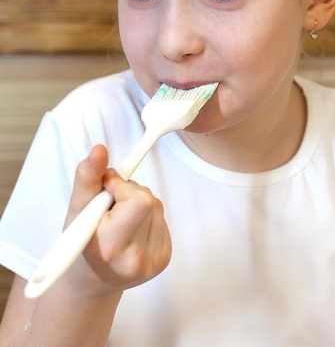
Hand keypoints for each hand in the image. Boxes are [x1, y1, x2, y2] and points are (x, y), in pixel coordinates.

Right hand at [64, 144, 171, 295]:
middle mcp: (136, 259)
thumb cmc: (80, 243)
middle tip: (110, 207)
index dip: (123, 187)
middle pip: (149, 200)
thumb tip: (100, 150)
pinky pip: (161, 219)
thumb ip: (87, 177)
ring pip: (157, 207)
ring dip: (138, 205)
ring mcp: (153, 262)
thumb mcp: (76, 208)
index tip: (107, 188)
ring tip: (118, 220)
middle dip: (129, 194)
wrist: (90, 280)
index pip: (139, 200)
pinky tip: (130, 229)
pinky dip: (146, 217)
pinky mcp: (163, 259)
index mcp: (112, 247)